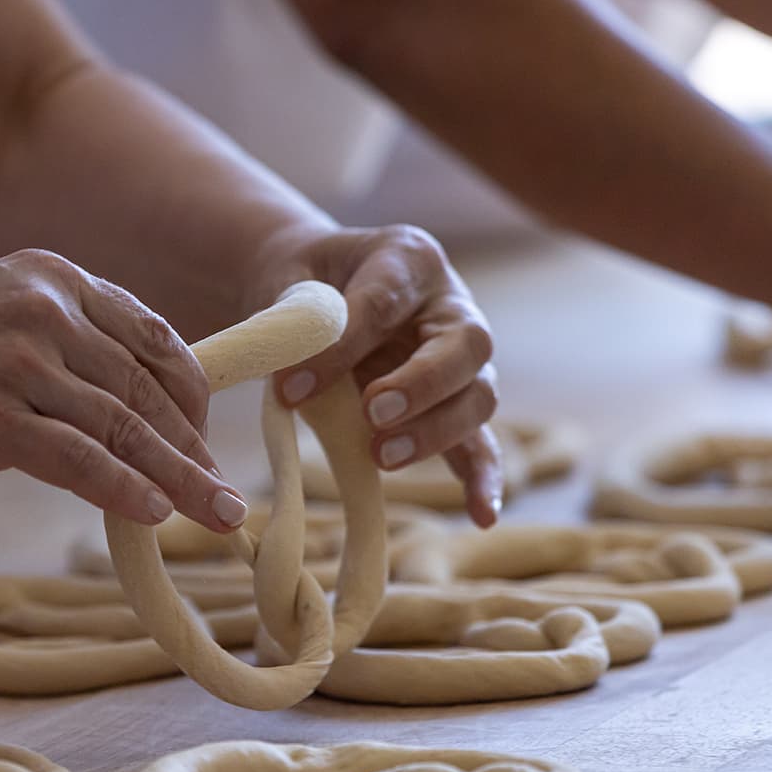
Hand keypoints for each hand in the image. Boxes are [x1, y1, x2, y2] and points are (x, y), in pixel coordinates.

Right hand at [0, 251, 250, 531]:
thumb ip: (53, 347)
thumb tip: (112, 408)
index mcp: (54, 279)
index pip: (152, 338)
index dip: (191, 395)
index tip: (204, 440)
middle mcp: (47, 310)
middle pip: (149, 386)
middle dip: (195, 446)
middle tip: (226, 494)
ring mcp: (19, 360)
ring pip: (125, 425)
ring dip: (180, 477)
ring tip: (217, 515)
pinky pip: (78, 457)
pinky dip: (125, 488)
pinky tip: (153, 515)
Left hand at [250, 224, 501, 524]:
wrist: (315, 288)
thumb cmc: (304, 283)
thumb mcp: (290, 284)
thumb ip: (295, 323)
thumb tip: (293, 380)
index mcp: (408, 257)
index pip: (384, 302)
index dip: (342, 346)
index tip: (292, 386)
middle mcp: (450, 304)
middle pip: (465, 345)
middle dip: (420, 384)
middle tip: (372, 413)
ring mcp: (462, 358)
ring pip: (477, 396)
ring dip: (436, 431)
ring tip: (383, 457)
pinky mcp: (457, 404)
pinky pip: (480, 443)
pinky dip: (482, 477)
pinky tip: (482, 514)